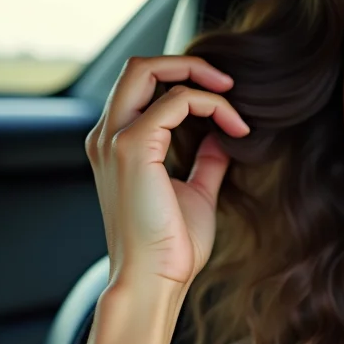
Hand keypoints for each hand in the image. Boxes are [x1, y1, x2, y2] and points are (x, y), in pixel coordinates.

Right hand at [86, 55, 248, 291]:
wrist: (153, 280)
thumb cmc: (170, 247)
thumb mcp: (195, 193)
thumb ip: (204, 161)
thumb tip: (221, 137)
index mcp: (116, 145)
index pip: (142, 87)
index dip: (184, 82)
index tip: (227, 106)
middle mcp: (107, 136)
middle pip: (138, 66)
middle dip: (187, 63)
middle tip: (228, 84)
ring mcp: (115, 139)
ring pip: (148, 69)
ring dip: (198, 75)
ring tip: (233, 98)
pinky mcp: (133, 147)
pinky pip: (176, 99)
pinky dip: (211, 104)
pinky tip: (235, 128)